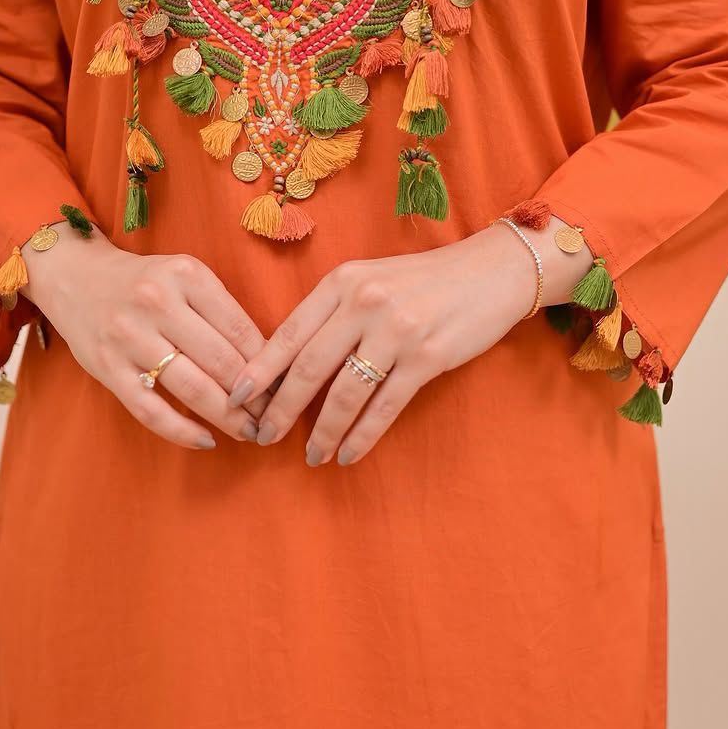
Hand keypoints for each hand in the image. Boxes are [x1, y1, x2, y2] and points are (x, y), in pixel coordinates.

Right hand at [20, 226, 269, 449]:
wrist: (75, 277)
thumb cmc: (145, 282)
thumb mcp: (186, 277)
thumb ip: (220, 311)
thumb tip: (268, 363)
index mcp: (186, 276)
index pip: (241, 329)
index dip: (269, 365)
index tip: (287, 388)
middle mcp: (157, 303)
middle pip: (221, 361)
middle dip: (255, 397)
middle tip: (275, 418)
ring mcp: (129, 337)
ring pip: (191, 388)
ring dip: (227, 418)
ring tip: (249, 432)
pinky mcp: (107, 368)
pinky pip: (150, 410)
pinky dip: (182, 431)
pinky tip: (206, 440)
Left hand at [226, 220, 554, 465]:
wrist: (491, 272)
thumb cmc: (424, 281)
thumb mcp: (371, 279)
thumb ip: (333, 311)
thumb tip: (288, 363)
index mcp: (343, 281)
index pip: (289, 332)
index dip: (259, 371)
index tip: (236, 398)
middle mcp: (365, 303)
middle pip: (309, 367)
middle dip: (281, 409)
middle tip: (263, 437)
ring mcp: (397, 330)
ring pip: (345, 393)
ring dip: (323, 431)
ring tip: (312, 456)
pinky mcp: (428, 357)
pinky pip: (385, 406)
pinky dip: (362, 435)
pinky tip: (348, 453)